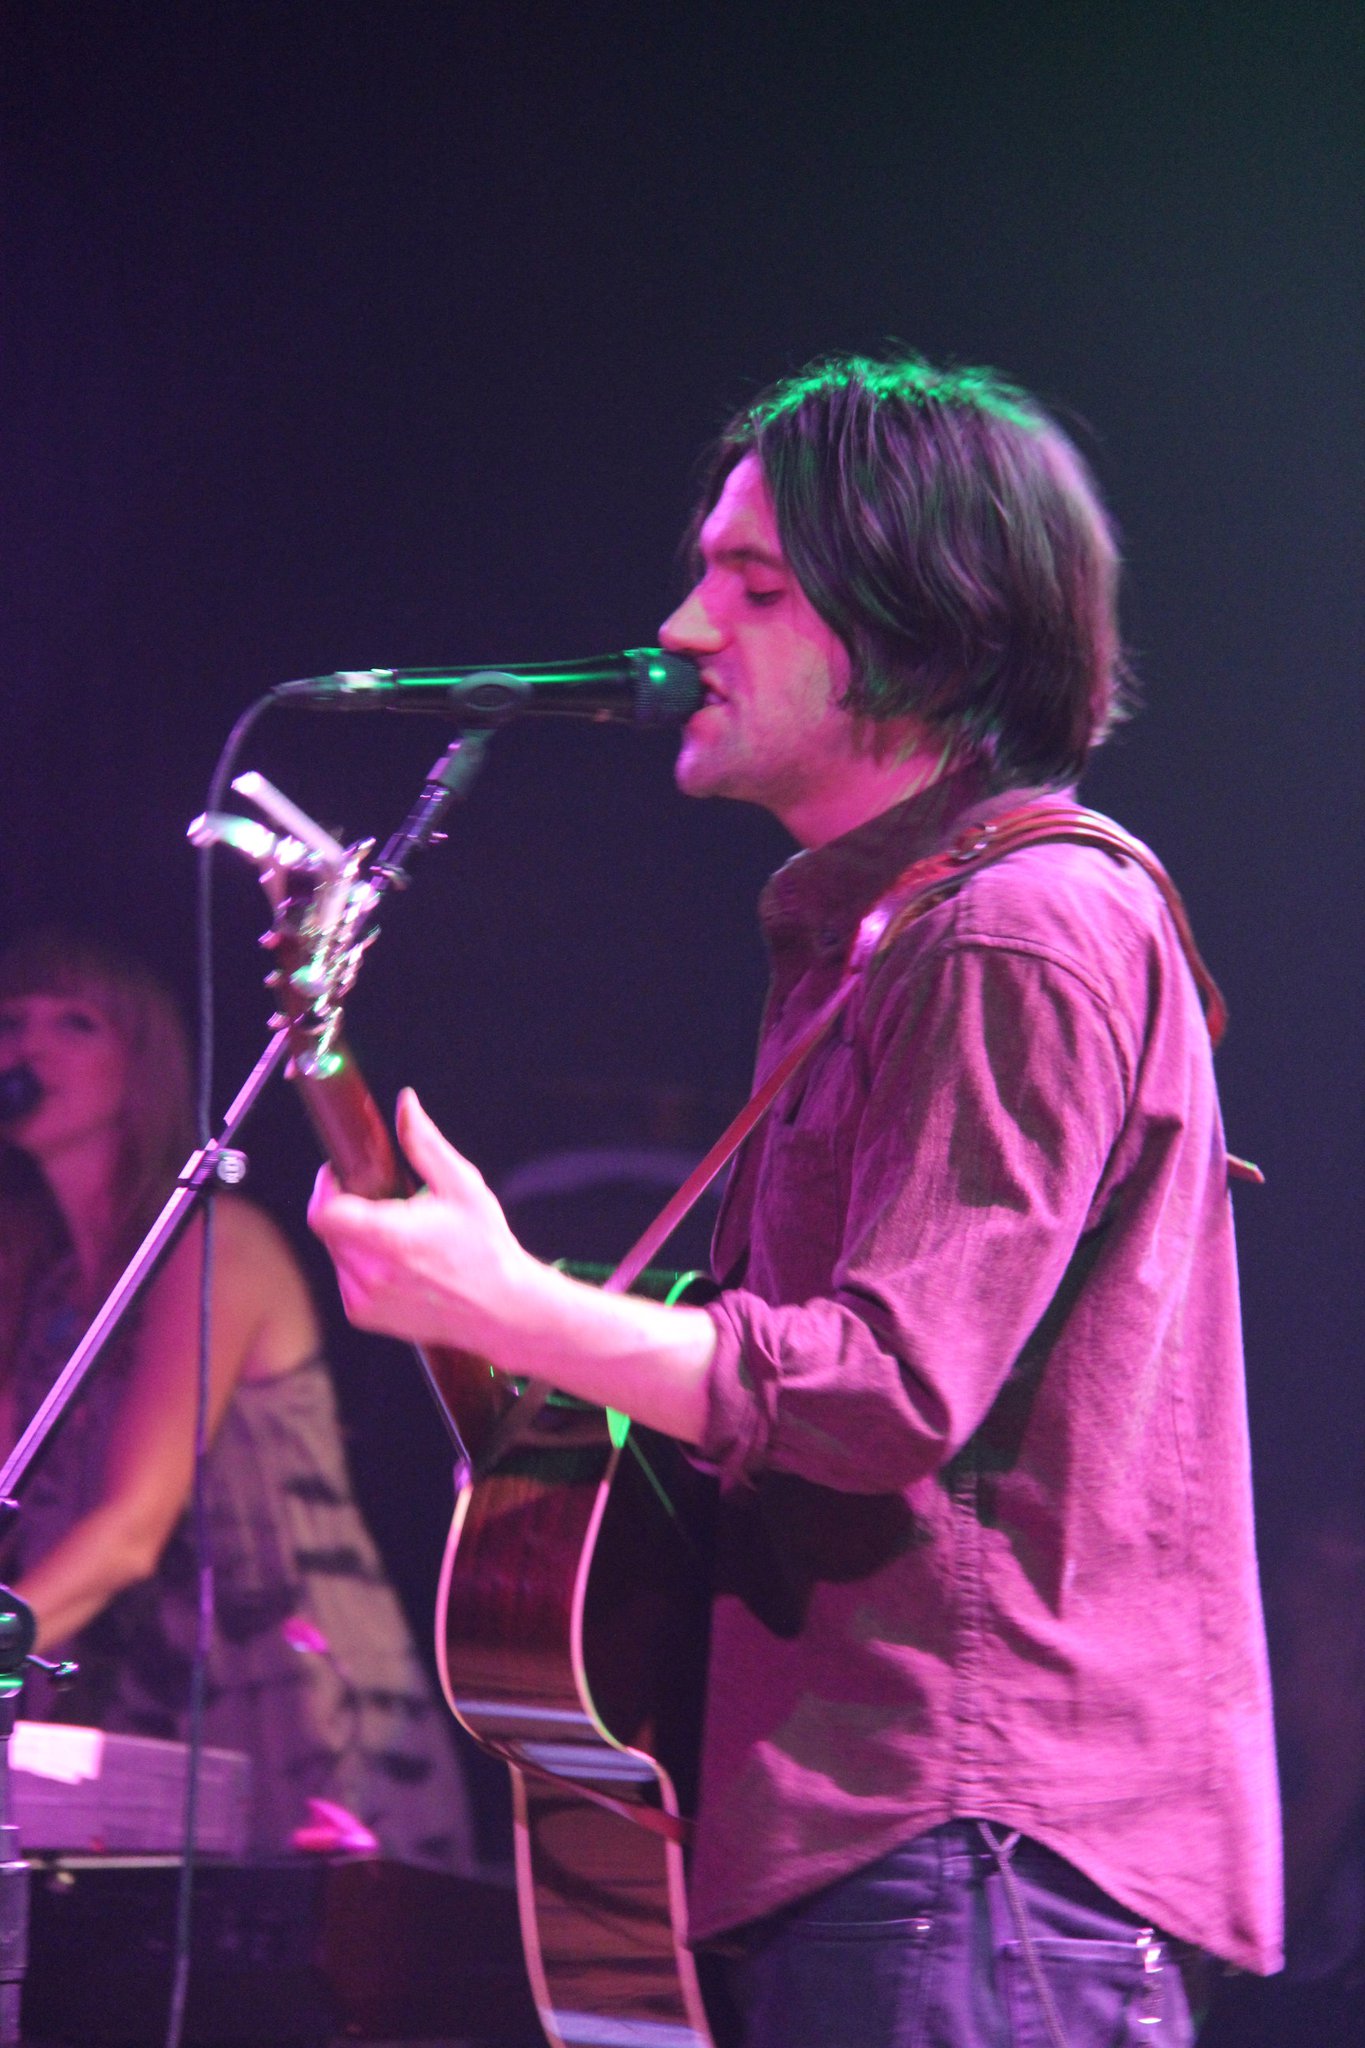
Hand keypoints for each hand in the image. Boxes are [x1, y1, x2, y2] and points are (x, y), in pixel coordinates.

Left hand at [307, 1088, 534, 1357]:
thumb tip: (405, 1103)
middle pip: (330, 1228)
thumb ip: (424, 1143)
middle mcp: (370, 1273)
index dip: (325, 1188)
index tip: (341, 1175)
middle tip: (386, 1203)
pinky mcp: (364, 1316)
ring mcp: (364, 1299)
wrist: (501, 1309)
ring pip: (336, 1252)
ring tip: (399, 1236)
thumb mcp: (462, 1186)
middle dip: (348, 1208)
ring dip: (355, 1237)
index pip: (323, 1212)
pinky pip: (346, 1277)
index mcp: (389, 1237)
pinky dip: (362, 1264)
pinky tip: (399, 1263)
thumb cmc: (485, 1247)